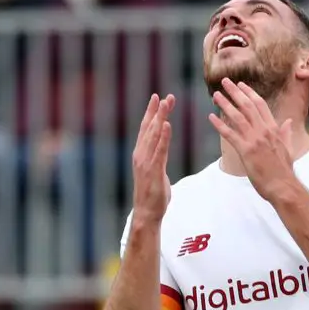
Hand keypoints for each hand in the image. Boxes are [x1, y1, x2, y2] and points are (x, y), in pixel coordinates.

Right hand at [132, 93, 174, 225]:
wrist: (146, 212)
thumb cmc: (152, 195)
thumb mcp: (156, 172)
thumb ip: (158, 160)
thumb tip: (162, 155)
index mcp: (141, 154)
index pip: (146, 129)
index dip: (151, 113)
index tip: (157, 98)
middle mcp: (141, 155)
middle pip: (149, 128)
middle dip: (158, 111)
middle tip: (166, 96)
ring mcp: (146, 162)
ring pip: (153, 135)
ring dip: (160, 118)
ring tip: (166, 104)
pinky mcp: (154, 170)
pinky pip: (160, 150)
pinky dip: (163, 137)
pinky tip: (167, 125)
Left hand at [209, 78, 295, 202]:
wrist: (283, 186)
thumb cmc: (285, 170)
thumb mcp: (288, 148)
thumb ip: (286, 133)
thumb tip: (289, 122)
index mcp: (274, 129)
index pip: (260, 105)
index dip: (249, 93)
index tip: (241, 85)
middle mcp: (264, 131)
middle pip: (247, 105)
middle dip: (235, 92)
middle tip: (224, 82)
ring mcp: (255, 140)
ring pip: (237, 117)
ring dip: (225, 104)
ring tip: (215, 95)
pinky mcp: (246, 151)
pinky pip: (230, 135)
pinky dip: (219, 125)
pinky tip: (211, 117)